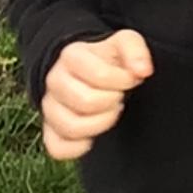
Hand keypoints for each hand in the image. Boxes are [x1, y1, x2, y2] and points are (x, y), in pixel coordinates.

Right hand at [40, 29, 152, 159]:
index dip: (123, 81)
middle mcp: (54, 81)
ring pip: (71, 127)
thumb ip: (135, 50)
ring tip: (109, 113)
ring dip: (100, 124)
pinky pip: (57, 148)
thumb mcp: (124, 44)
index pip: (100, 75)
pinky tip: (93, 135)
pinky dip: (79, 147)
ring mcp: (49, 107)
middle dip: (112, 102)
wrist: (88, 73)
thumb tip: (142, 70)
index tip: (130, 79)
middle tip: (119, 97)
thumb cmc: (108, 60)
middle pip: (85, 102)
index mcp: (71, 56)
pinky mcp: (49, 131)